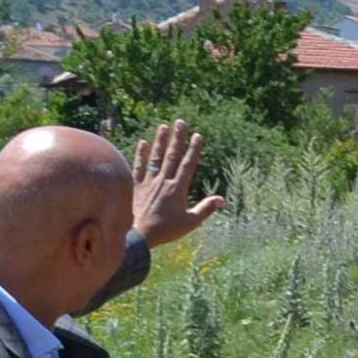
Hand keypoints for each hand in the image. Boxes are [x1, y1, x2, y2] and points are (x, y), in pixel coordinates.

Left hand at [131, 121, 227, 246]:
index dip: (193, 149)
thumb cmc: (165, 231)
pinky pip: (139, 166)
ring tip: (163, 126)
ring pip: (155, 157)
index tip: (198, 135)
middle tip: (180, 122)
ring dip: (160, 141)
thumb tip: (222, 200)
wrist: (138, 235)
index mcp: (178, 189)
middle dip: (177, 138)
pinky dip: (140, 154)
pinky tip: (143, 143)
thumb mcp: (190, 223)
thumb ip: (205, 209)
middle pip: (172, 156)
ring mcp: (148, 182)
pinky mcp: (136, 185)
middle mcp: (163, 181)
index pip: (188, 164)